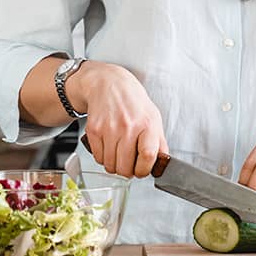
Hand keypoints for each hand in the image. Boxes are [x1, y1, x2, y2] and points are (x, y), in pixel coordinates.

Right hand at [75, 61, 167, 178]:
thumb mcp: (153, 116)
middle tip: (129, 164)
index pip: (148, 156)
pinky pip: (98, 158)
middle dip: (128, 171)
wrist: (108, 84)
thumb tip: (161, 164)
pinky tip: (108, 147)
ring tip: (119, 154)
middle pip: (125, 167)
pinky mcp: (94, 130)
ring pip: (110, 165)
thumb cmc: (132, 101)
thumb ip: (159, 142)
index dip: (144, 170)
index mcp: (147, 124)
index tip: (142, 170)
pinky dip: (103, 158)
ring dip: (115, 165)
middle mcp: (128, 127)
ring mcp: (109, 129)